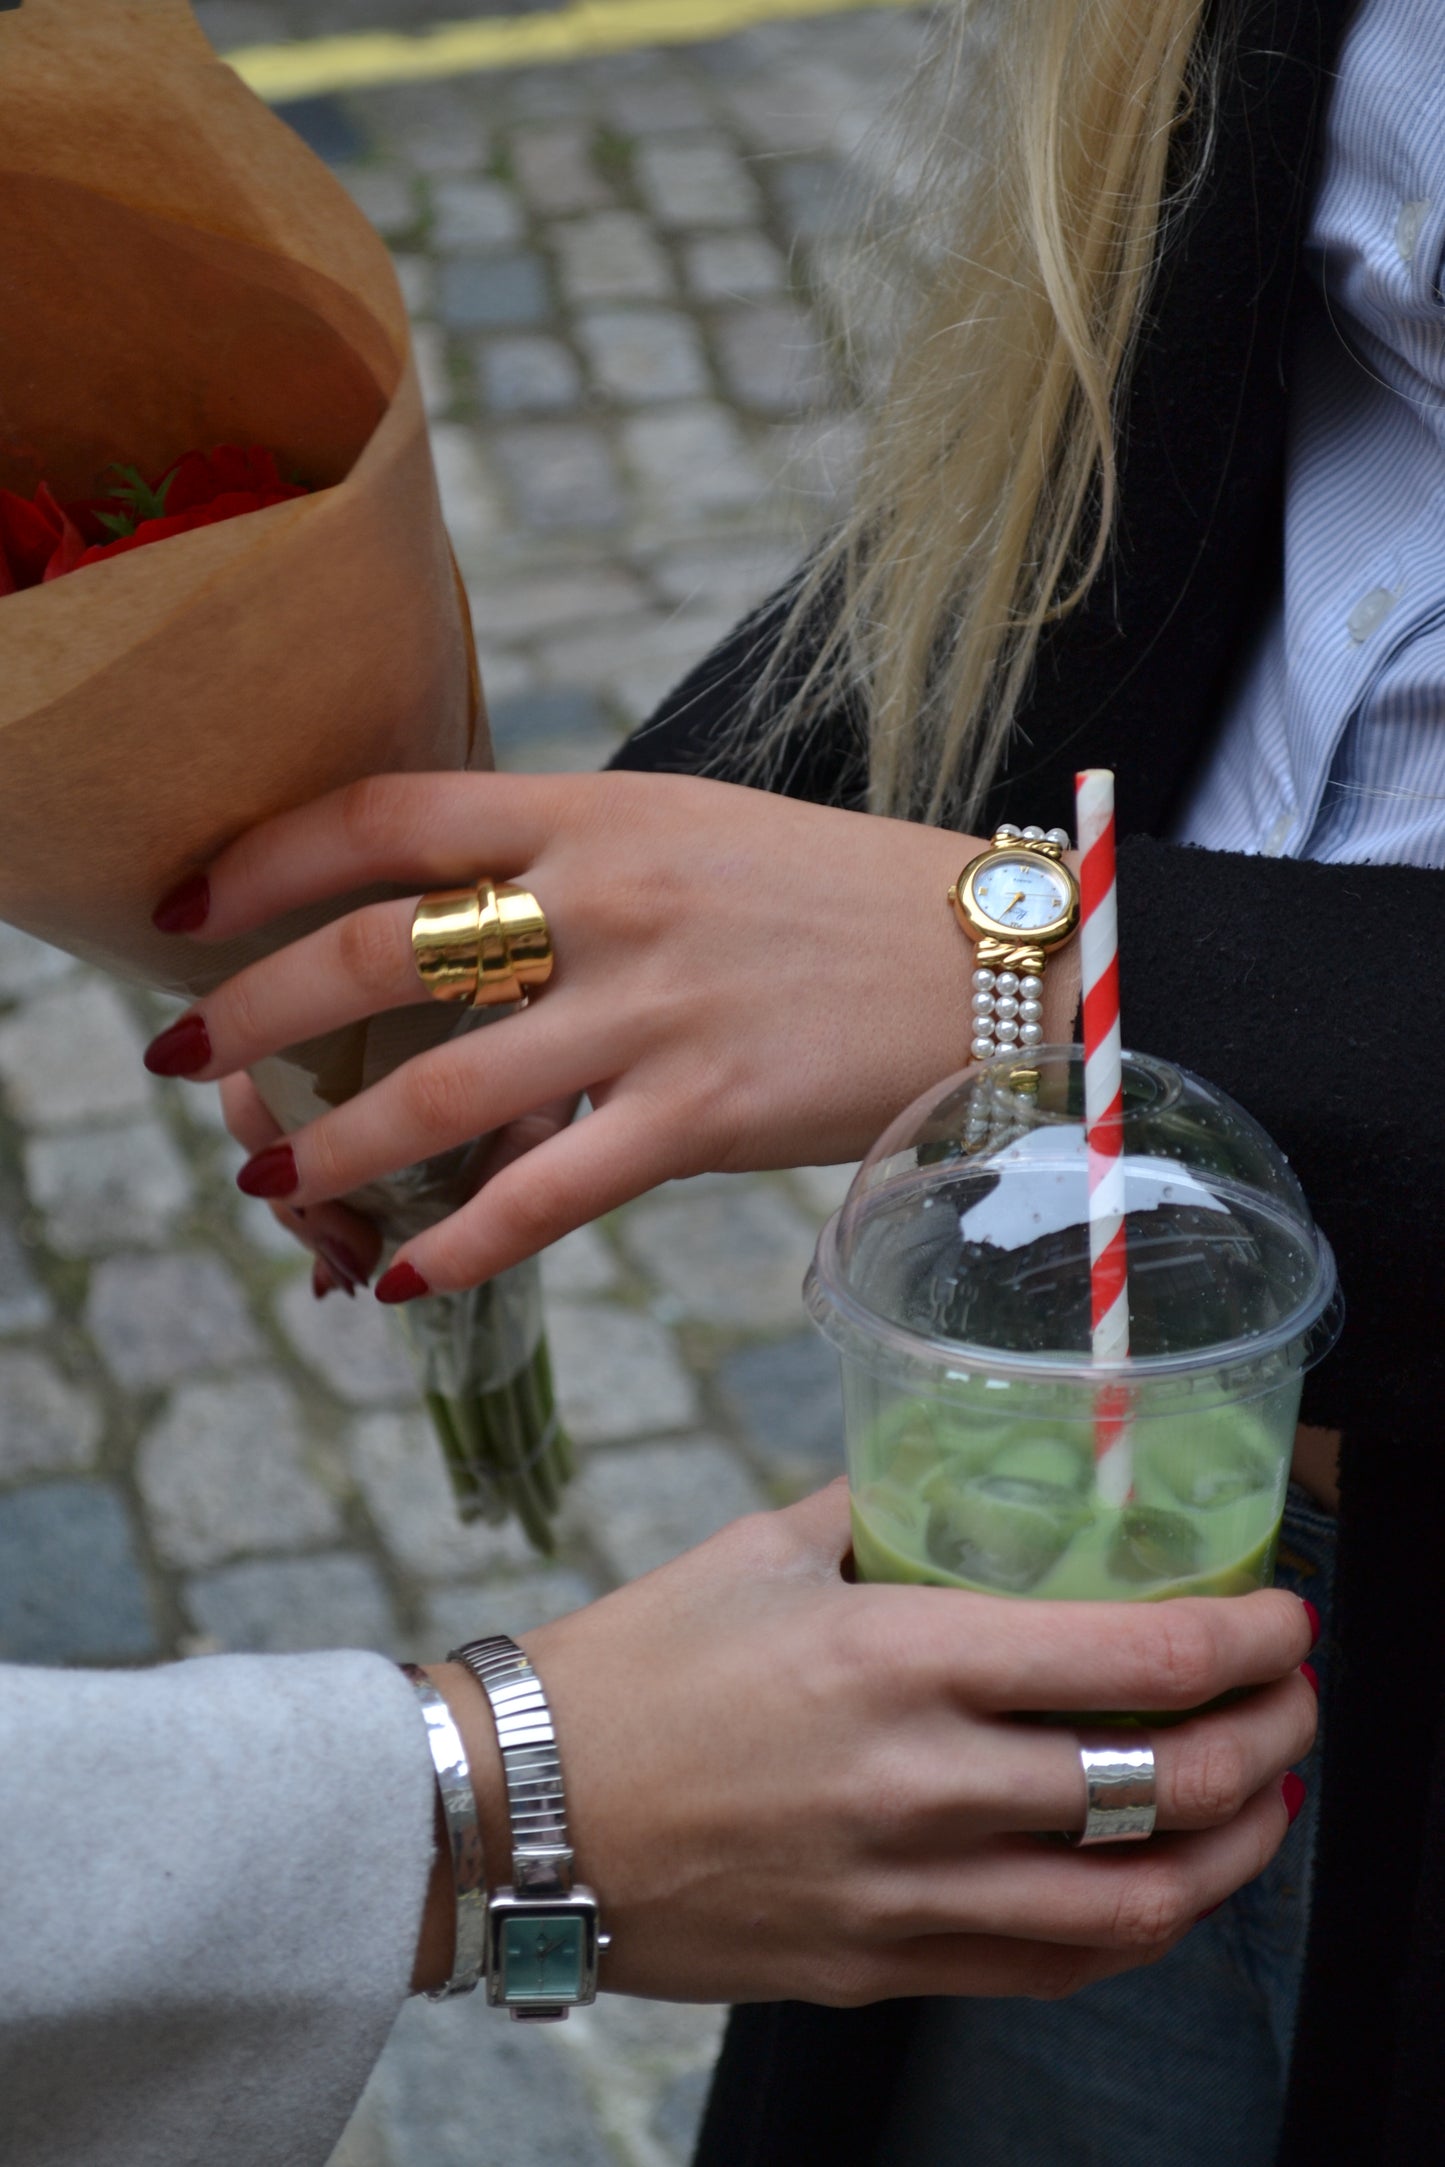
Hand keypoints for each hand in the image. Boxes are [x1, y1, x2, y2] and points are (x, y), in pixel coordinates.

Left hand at [147, 771, 1081, 1293]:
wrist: (1007, 961)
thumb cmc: (842, 897)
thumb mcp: (696, 834)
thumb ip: (571, 863)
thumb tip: (449, 928)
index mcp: (601, 807)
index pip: (389, 813)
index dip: (265, 856)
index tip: (188, 905)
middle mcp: (612, 897)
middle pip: (377, 949)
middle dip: (250, 1013)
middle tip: (178, 1064)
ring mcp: (657, 1009)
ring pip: (439, 1085)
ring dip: (331, 1148)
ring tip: (267, 1185)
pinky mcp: (705, 1114)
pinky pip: (545, 1193)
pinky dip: (458, 1244)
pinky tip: (405, 1278)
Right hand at [416, 1483, 1316, 2004]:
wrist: (519, 1812)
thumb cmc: (634, 1664)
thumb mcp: (760, 1552)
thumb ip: (882, 1515)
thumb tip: (971, 1488)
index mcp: (893, 1657)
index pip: (1133, 1661)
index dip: (1247, 1640)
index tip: (1288, 1616)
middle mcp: (920, 1784)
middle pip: (1165, 1782)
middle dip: (1273, 1738)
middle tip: (1296, 1696)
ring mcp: (905, 1894)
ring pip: (1137, 1899)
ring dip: (1237, 1848)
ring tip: (1269, 1798)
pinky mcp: (883, 1966)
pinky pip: (1053, 1967)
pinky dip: (1139, 1927)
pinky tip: (1167, 1886)